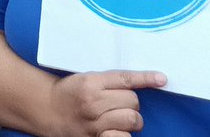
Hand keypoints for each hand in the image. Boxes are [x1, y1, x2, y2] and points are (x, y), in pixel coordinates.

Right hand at [48, 70, 166, 136]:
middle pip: (132, 100)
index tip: (162, 79)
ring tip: (120, 117)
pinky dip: (123, 134)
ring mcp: (95, 122)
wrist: (47, 110)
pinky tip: (115, 130)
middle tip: (119, 103)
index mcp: (91, 82)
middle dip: (131, 102)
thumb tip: (141, 81)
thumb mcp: (86, 78)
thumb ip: (110, 80)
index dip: (146, 78)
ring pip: (132, 119)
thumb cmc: (69, 92)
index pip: (125, 79)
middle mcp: (93, 102)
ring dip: (131, 119)